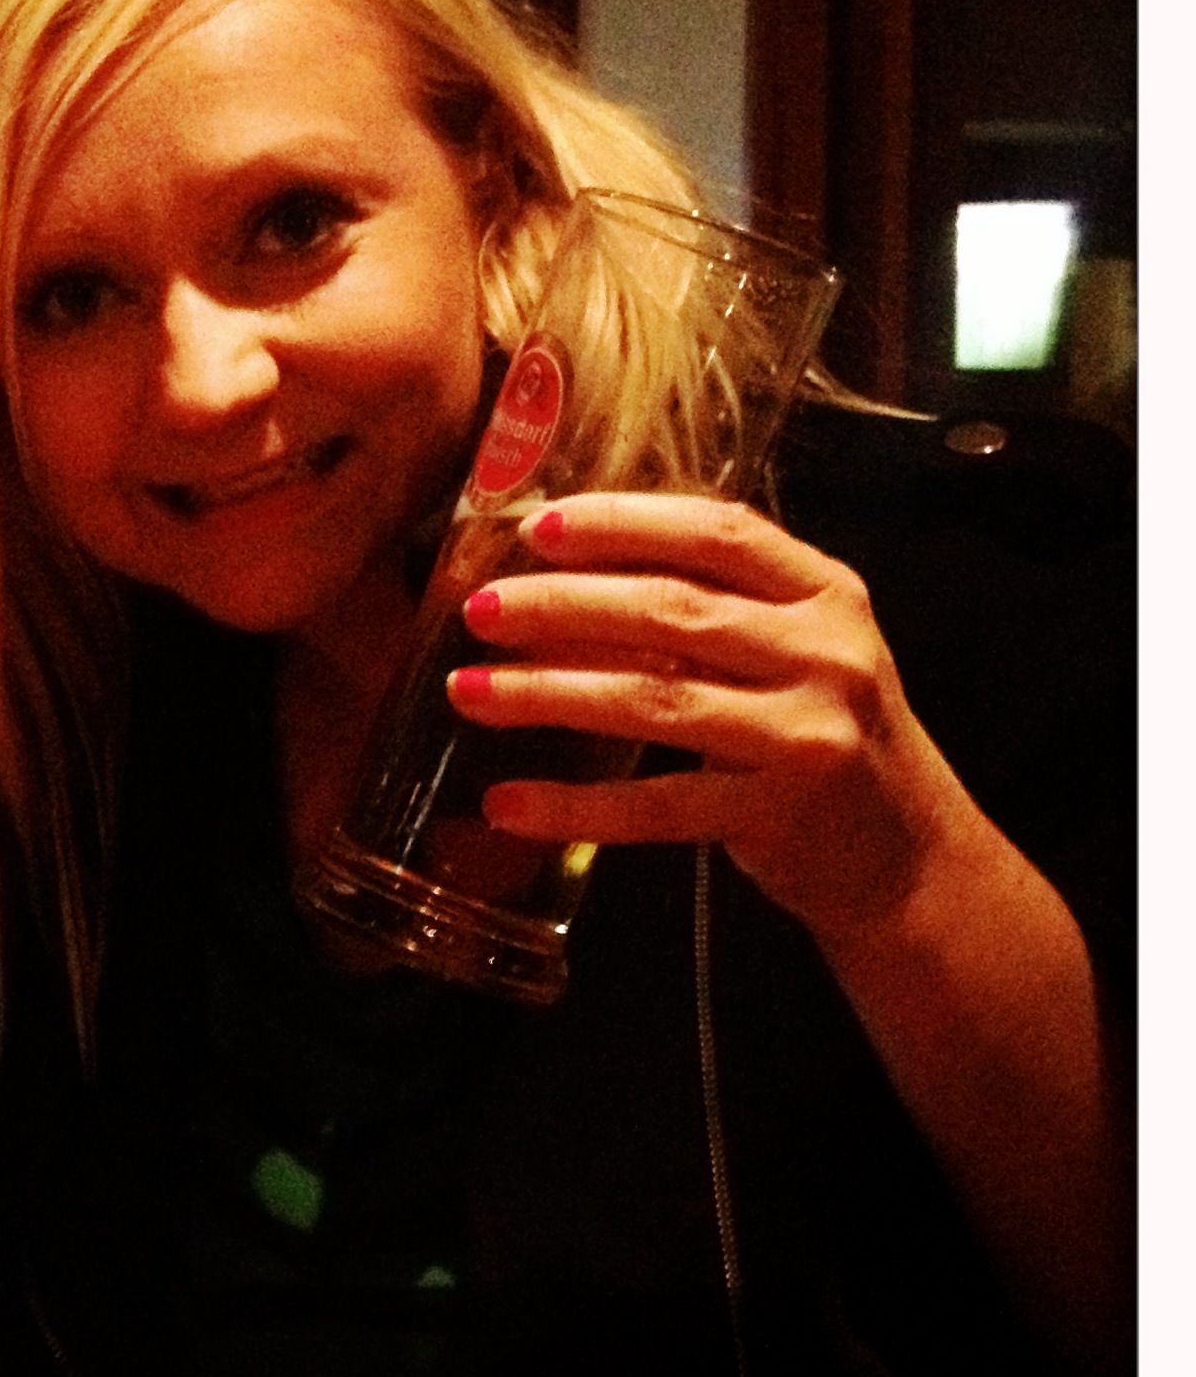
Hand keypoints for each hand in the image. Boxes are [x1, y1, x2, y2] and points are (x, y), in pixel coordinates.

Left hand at [445, 492, 979, 940]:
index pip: (717, 530)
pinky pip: (657, 806)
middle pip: (671, 609)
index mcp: (824, 591)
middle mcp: (825, 651)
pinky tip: (508, 803)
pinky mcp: (781, 812)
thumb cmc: (821, 733)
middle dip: (561, 604)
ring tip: (467, 692)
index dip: (624, 521)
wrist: (909, 855)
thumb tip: (560, 578)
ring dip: (547, 693)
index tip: (537, 526)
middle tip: (478, 609)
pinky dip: (575, 805)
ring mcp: (808, 732)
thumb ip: (710, 608)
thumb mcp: (791, 651)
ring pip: (655, 699)